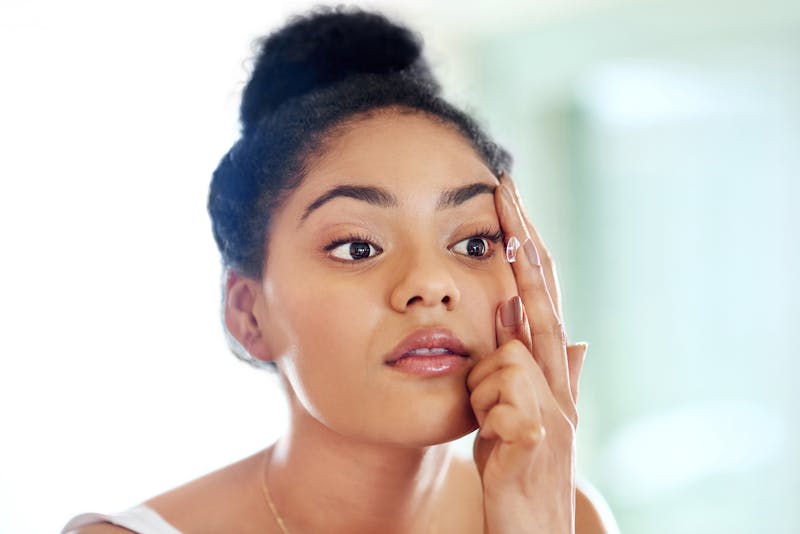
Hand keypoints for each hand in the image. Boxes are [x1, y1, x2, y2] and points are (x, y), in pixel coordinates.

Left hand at [468, 173, 586, 532]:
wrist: (531, 526)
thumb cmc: (518, 466)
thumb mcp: (516, 411)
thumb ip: (531, 367)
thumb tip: (553, 327)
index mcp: (547, 370)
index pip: (538, 296)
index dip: (525, 249)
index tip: (507, 204)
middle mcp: (557, 380)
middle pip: (540, 297)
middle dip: (521, 241)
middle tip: (504, 189)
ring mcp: (553, 406)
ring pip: (508, 355)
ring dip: (486, 388)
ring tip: (495, 430)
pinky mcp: (538, 435)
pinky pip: (500, 402)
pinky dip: (489, 418)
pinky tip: (499, 446)